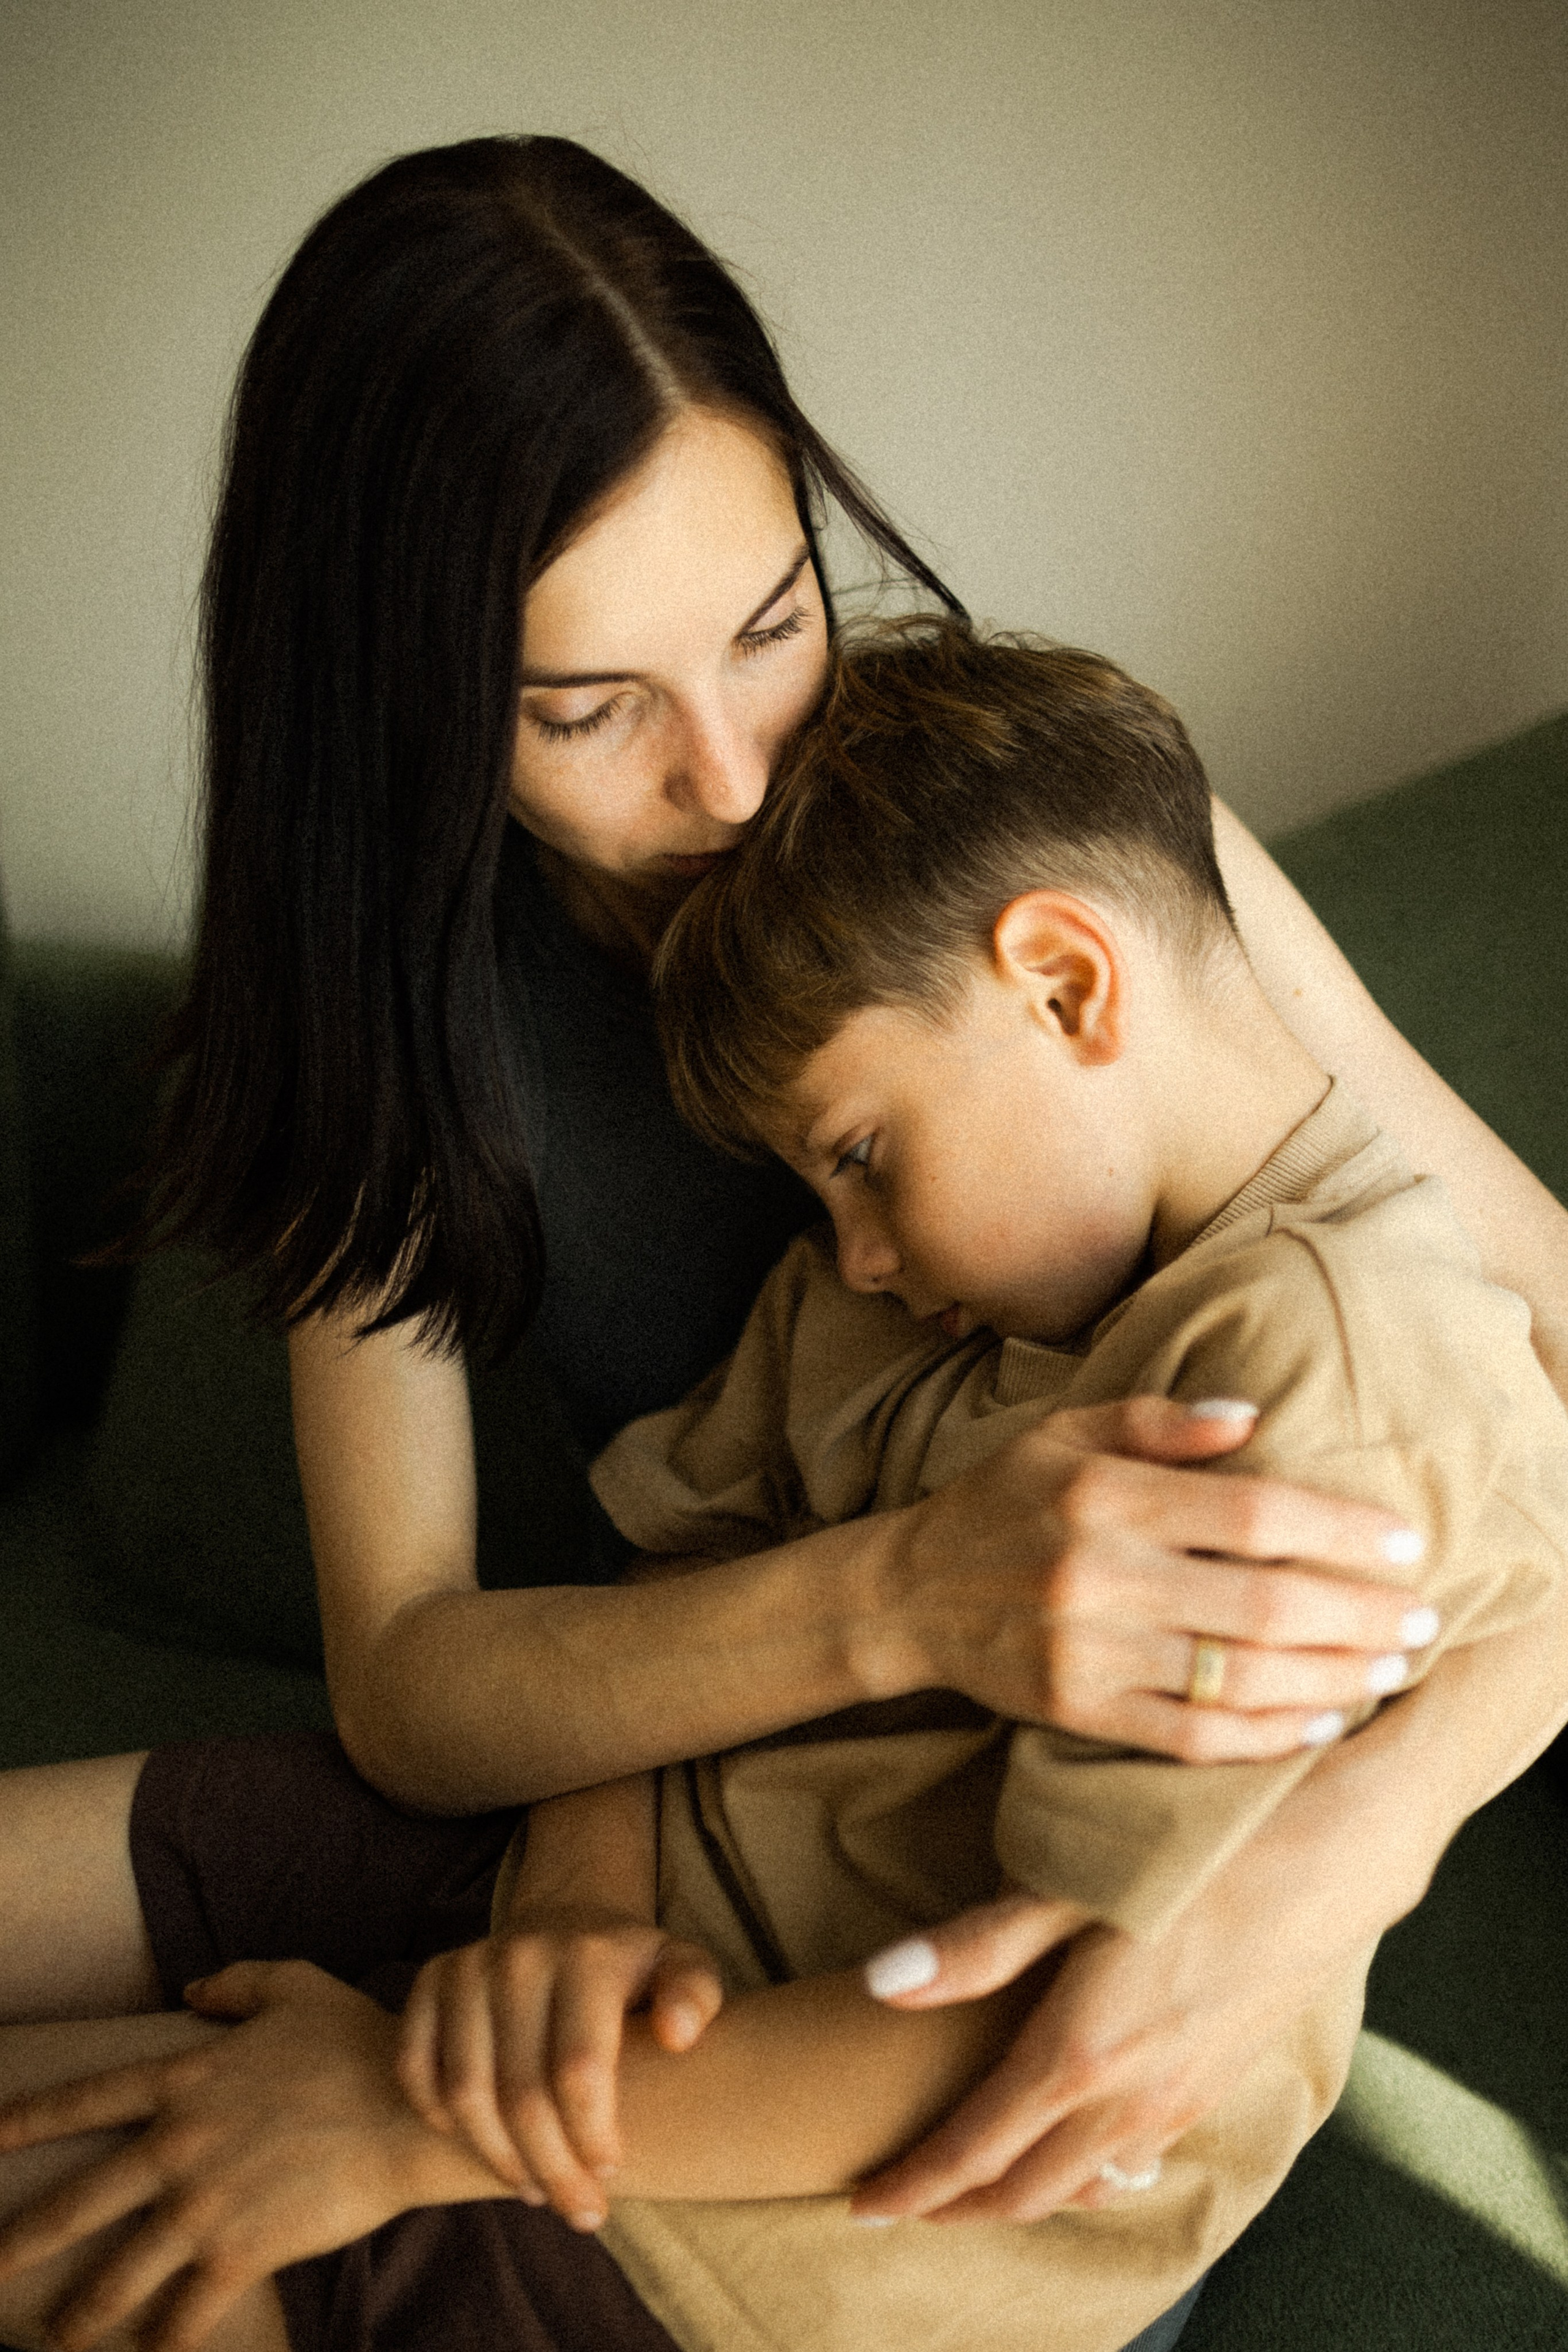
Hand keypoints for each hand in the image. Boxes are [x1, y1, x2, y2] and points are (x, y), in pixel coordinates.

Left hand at [0, 1960, 496, 2351]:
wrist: (411, 2109)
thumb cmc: (359, 2040)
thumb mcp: (295, 1986)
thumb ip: (237, 1983)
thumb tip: (193, 1989)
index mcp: (184, 2078)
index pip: (84, 2101)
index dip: (24, 2120)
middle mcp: (178, 2145)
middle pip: (77, 2203)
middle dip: (22, 2242)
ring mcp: (205, 2206)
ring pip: (117, 2276)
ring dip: (79, 2315)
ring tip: (55, 2337)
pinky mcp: (241, 2255)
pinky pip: (184, 2316)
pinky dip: (162, 2343)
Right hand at [396, 1914, 723, 2229]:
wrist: (569, 1924)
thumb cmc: (632, 1970)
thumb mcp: (681, 1969)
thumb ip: (694, 1995)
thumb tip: (678, 2037)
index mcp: (588, 1955)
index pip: (579, 2070)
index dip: (591, 2137)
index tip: (610, 2172)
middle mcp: (521, 1954)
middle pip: (522, 2092)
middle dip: (552, 2169)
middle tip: (579, 2211)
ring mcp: (469, 1965)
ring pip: (465, 2091)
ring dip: (498, 2157)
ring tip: (535, 2188)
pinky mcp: (430, 1980)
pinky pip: (415, 2068)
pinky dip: (439, 2118)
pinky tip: (482, 2146)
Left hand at [849, 1744, 1432, 2223]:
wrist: (1333, 1851)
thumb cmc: (1195, 1851)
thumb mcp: (1070, 1882)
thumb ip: (976, 1946)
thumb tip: (878, 1985)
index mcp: (1080, 2053)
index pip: (973, 2150)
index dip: (913, 2186)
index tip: (862, 2203)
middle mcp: (1131, 2097)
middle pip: (1024, 2188)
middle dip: (956, 2206)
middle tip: (902, 2201)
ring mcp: (1182, 2100)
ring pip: (1083, 2183)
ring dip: (1021, 2193)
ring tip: (972, 2182)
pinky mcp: (1219, 2084)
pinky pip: (1134, 2159)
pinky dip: (1085, 2173)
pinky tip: (1072, 2148)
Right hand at [886, 1394, 1433, 1757]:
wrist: (908, 1593)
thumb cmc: (1002, 1502)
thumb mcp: (1064, 1432)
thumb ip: (1157, 1421)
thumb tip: (1254, 1418)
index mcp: (1104, 1494)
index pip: (1251, 1510)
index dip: (1339, 1526)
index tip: (1403, 1541)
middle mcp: (1099, 1573)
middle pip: (1263, 1600)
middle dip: (1359, 1613)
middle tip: (1420, 1619)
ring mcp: (1089, 1650)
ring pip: (1238, 1676)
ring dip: (1331, 1678)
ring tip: (1387, 1669)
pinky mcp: (1078, 1710)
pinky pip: (1191, 1736)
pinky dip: (1265, 1736)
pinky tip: (1319, 1722)